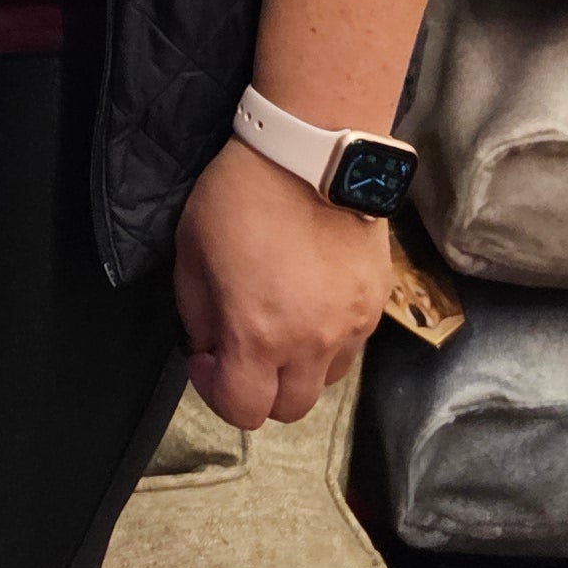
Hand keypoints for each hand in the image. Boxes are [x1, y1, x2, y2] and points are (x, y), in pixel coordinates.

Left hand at [174, 134, 389, 427]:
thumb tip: (208, 346)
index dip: (216, 393)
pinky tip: (307, 302)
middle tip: (237, 346)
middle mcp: (313, 344)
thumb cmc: (241, 197)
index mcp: (259, 334)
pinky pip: (350, 348)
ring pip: (324, 382)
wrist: (311, 156)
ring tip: (276, 324)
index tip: (205, 356)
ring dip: (295, 369)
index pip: (244, 411)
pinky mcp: (376, 307)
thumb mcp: (191, 251)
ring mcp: (352, 328)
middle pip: (290, 409)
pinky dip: (326, 342)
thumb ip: (197, 312)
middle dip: (258, 389)